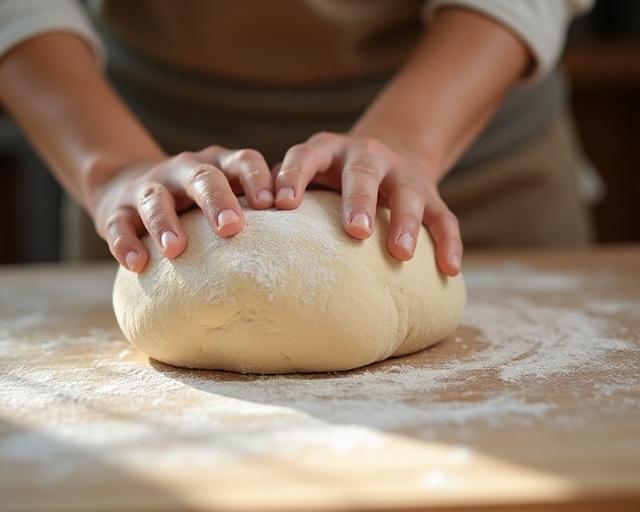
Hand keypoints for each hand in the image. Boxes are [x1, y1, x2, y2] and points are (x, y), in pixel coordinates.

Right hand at [94, 146, 273, 271]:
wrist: (127, 184)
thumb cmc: (196, 200)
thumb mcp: (225, 195)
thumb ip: (256, 213)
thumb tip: (309, 253)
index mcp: (218, 165)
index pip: (243, 161)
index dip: (258, 178)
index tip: (276, 203)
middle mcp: (185, 170)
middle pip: (202, 177)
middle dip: (217, 200)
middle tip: (233, 228)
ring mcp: (150, 187)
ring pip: (157, 199)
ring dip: (166, 222)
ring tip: (177, 249)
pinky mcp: (116, 208)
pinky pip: (119, 223)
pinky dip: (125, 242)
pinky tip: (137, 264)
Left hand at [272, 132, 461, 275]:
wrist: (390, 152)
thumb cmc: (333, 177)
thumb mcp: (311, 175)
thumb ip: (285, 196)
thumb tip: (242, 236)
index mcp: (328, 150)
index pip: (306, 156)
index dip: (293, 176)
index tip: (282, 205)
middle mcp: (366, 155)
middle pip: (363, 173)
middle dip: (358, 200)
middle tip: (354, 231)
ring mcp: (402, 173)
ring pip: (409, 194)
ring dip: (406, 222)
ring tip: (401, 254)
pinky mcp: (431, 192)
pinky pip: (445, 217)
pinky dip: (448, 242)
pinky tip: (449, 270)